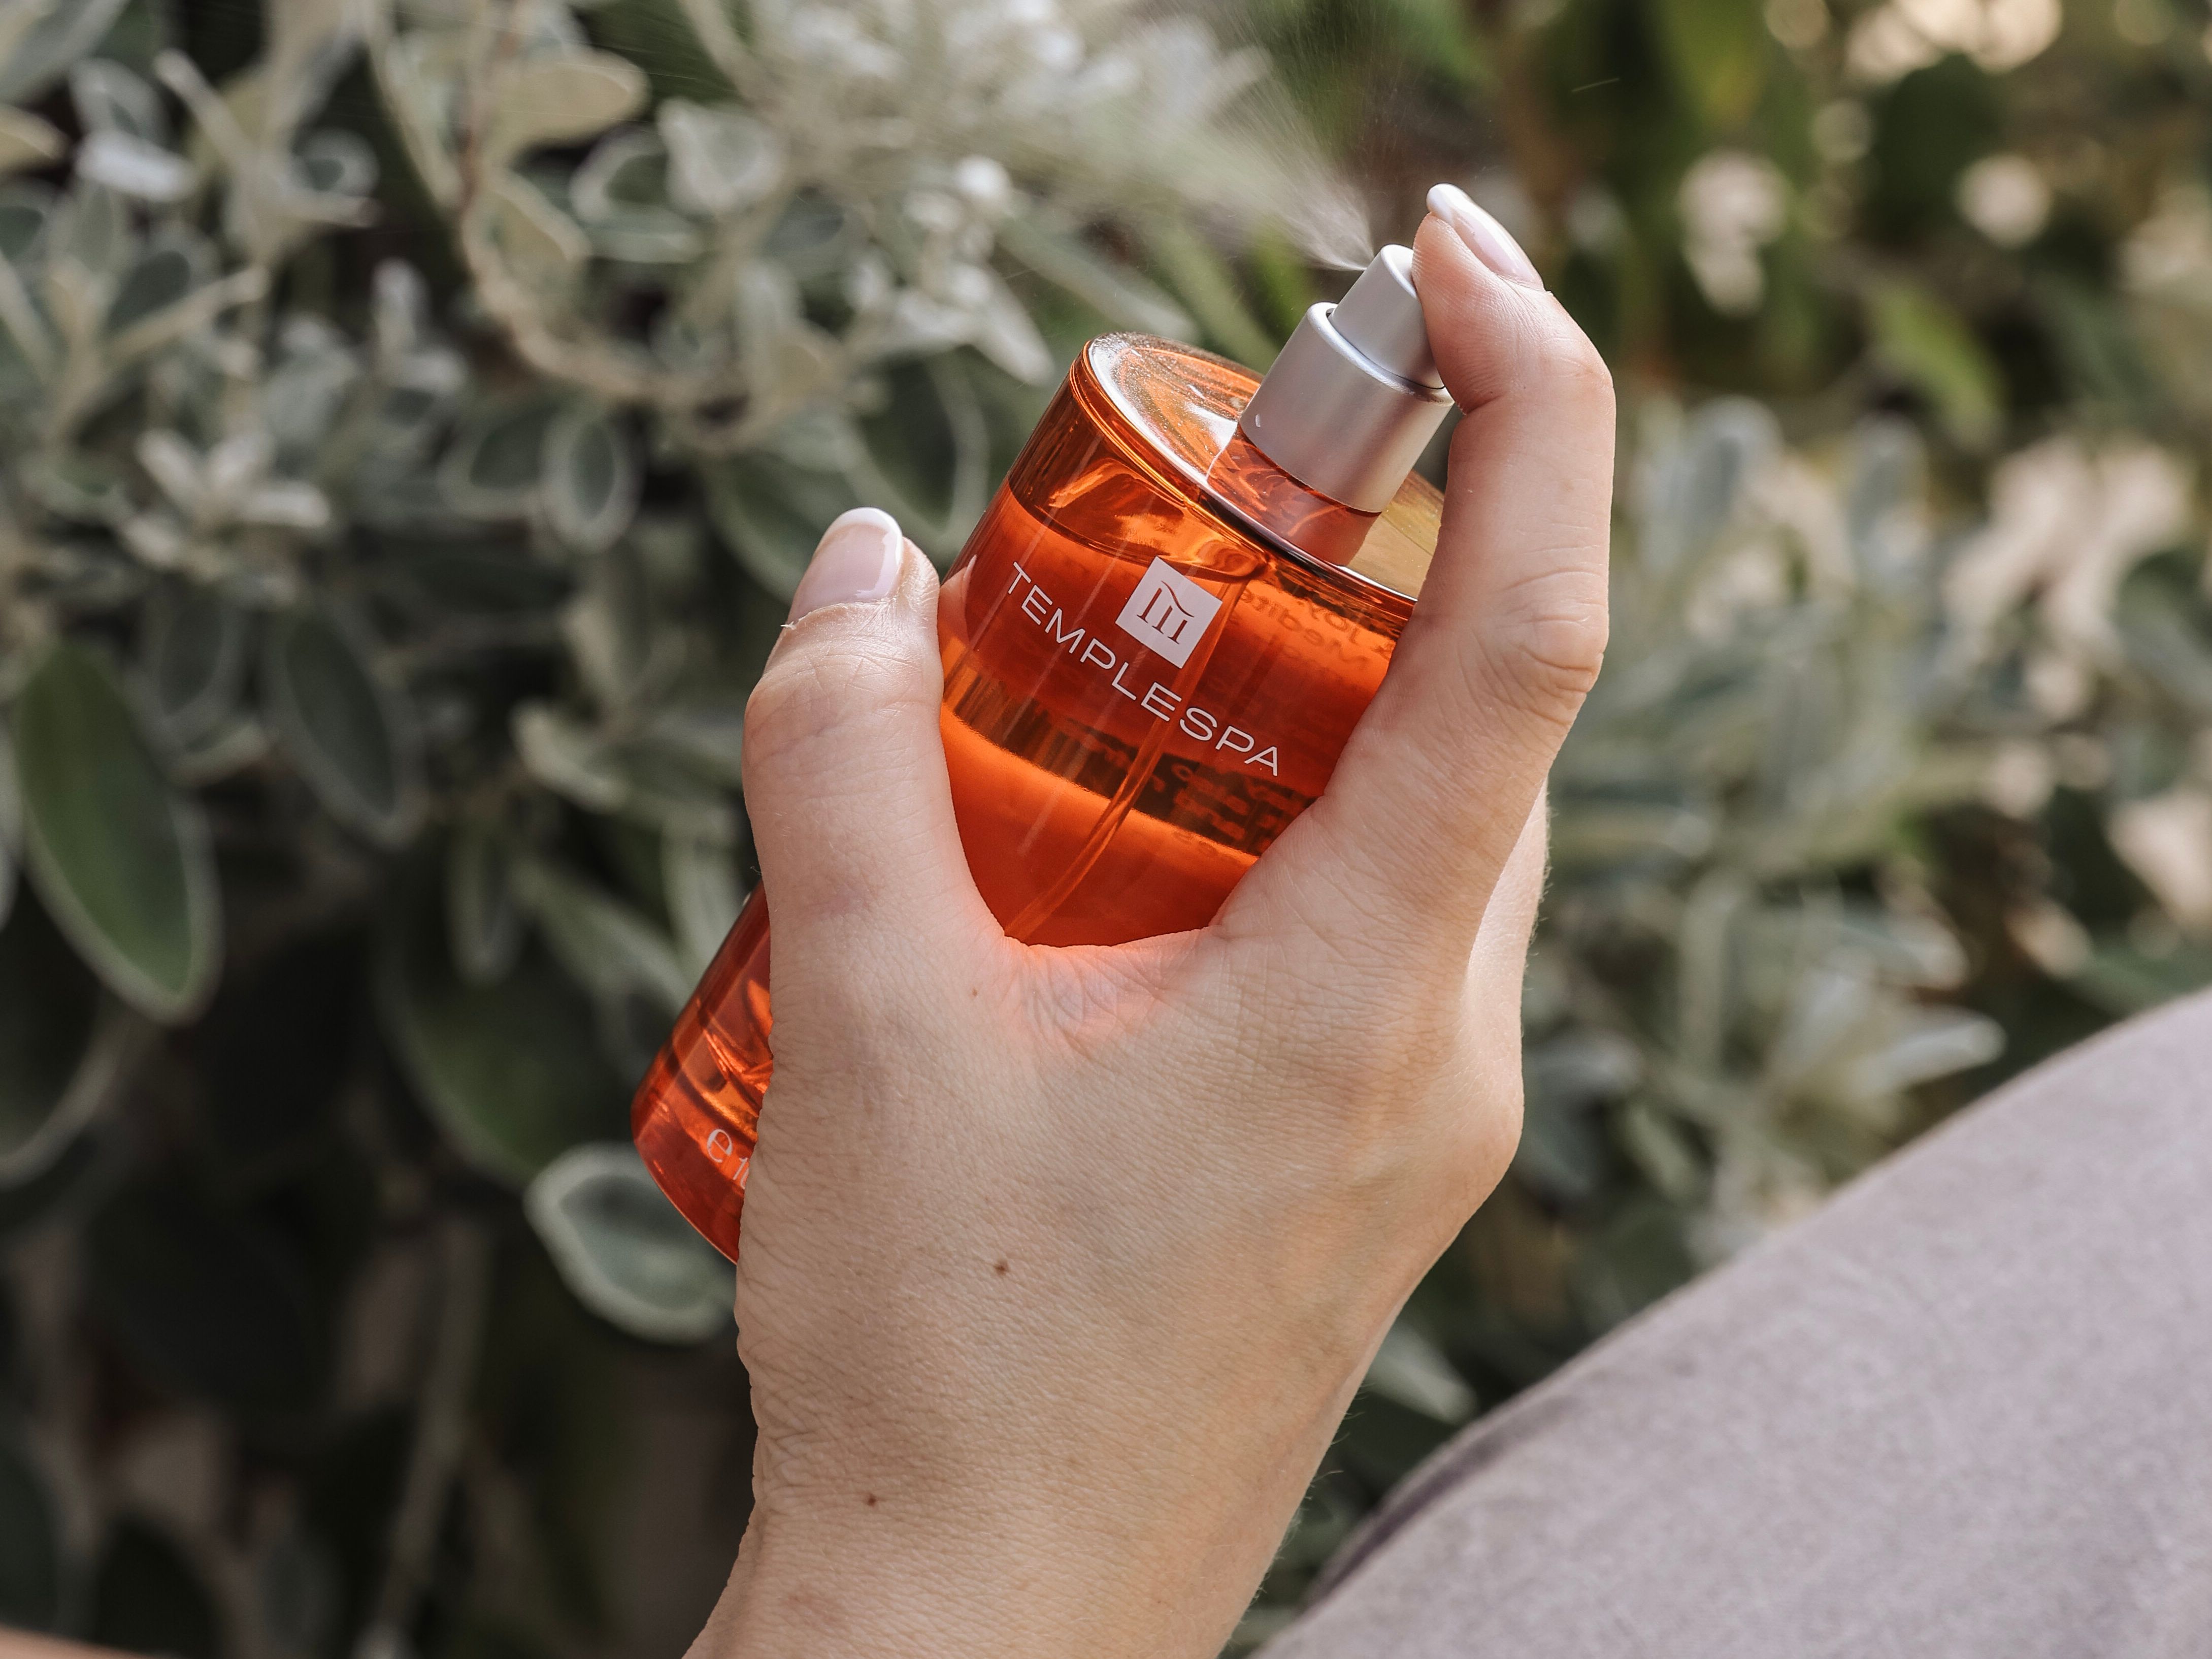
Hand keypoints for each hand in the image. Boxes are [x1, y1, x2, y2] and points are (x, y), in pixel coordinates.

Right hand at [696, 200, 1613, 1658]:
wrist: (987, 1625)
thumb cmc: (939, 1358)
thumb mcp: (856, 1018)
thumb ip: (841, 760)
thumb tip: (850, 572)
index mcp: (1365, 992)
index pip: (1528, 633)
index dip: (1531, 407)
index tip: (1450, 262)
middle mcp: (1445, 1044)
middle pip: (1484, 714)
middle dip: (1386, 542)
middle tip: (1223, 463)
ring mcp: (1422, 1112)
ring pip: (1430, 822)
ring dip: (1318, 699)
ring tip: (1135, 660)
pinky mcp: (1366, 1157)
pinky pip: (1376, 923)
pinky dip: (1287, 823)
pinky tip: (1127, 851)